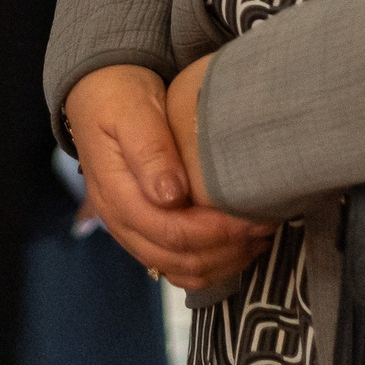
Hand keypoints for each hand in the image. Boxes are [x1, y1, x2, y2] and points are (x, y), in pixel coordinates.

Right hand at [65, 64, 276, 292]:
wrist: (98, 95)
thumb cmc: (119, 97)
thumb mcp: (132, 111)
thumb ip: (149, 150)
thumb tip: (171, 195)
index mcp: (114, 193)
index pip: (169, 231)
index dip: (216, 232)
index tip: (254, 218)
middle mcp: (119, 221)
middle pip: (177, 257)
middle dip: (226, 249)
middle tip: (266, 227)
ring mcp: (129, 231)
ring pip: (179, 269)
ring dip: (222, 262)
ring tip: (257, 240)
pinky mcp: (142, 231)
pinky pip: (176, 266)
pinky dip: (209, 265)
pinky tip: (235, 248)